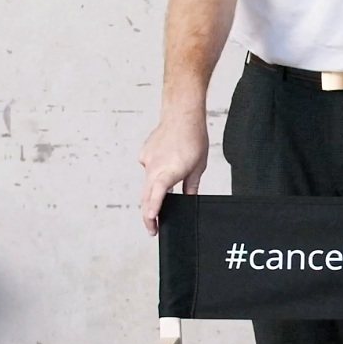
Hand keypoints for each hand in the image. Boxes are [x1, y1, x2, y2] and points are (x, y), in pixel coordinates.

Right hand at [140, 113, 209, 233]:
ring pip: (147, 184)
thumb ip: (191, 187)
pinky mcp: (144, 154)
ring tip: (162, 198)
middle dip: (148, 215)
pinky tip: (165, 164)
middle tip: (153, 229)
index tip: (151, 220)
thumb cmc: (193, 139)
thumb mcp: (198, 167)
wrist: (182, 114)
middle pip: (147, 196)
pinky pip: (148, 170)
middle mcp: (155, 166)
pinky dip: (155, 174)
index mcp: (171, 170)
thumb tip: (188, 200)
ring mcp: (147, 160)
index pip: (158, 192)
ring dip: (152, 194)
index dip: (153, 208)